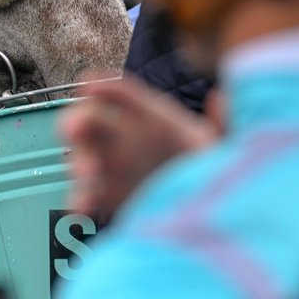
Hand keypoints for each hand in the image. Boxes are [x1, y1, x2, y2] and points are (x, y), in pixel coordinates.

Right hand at [59, 74, 219, 219]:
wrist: (205, 213)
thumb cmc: (210, 171)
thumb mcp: (221, 145)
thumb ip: (223, 123)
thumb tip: (222, 99)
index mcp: (150, 117)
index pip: (122, 94)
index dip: (105, 87)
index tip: (90, 86)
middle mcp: (126, 137)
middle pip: (93, 119)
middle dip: (79, 121)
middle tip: (75, 129)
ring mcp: (113, 166)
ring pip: (85, 155)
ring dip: (80, 160)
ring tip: (87, 172)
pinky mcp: (108, 196)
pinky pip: (88, 195)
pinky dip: (81, 198)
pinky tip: (82, 206)